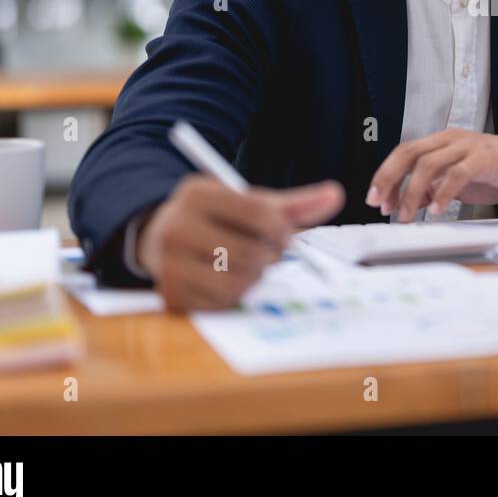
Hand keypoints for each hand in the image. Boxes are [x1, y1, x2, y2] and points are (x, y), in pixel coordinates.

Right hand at [136, 175, 343, 309]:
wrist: (161, 236)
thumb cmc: (217, 218)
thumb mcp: (250, 203)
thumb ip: (294, 204)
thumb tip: (336, 195)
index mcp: (197, 194)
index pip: (259, 213)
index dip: (281, 229)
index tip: (284, 235)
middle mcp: (176, 226)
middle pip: (251, 253)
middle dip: (269, 257)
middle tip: (265, 253)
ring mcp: (168, 262)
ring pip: (239, 282)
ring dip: (254, 277)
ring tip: (244, 265)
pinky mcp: (170, 294)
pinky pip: (223, 303)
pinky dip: (234, 295)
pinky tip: (224, 279)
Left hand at [365, 129, 497, 222]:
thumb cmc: (497, 171)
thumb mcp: (458, 183)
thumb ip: (432, 190)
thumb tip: (406, 204)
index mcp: (441, 142)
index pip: (404, 153)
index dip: (386, 175)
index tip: (376, 200)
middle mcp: (451, 140)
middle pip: (409, 152)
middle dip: (389, 178)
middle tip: (380, 204)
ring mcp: (468, 146)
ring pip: (429, 163)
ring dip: (412, 192)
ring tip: (407, 216)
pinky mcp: (485, 157)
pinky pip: (457, 173)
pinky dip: (442, 192)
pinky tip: (435, 210)